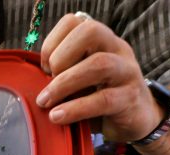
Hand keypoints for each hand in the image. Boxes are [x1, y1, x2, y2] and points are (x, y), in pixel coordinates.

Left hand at [36, 13, 161, 142]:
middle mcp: (116, 49)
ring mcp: (127, 71)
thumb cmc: (101, 96)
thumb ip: (62, 74)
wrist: (137, 118)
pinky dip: (76, 108)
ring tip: (46, 101)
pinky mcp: (130, 98)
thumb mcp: (79, 80)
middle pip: (90, 32)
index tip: (44, 67)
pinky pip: (103, 99)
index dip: (52, 42)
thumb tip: (32, 80)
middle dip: (61, 56)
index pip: (75, 22)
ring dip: (65, 83)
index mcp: (101, 40)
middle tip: (48, 80)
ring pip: (98, 64)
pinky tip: (58, 117)